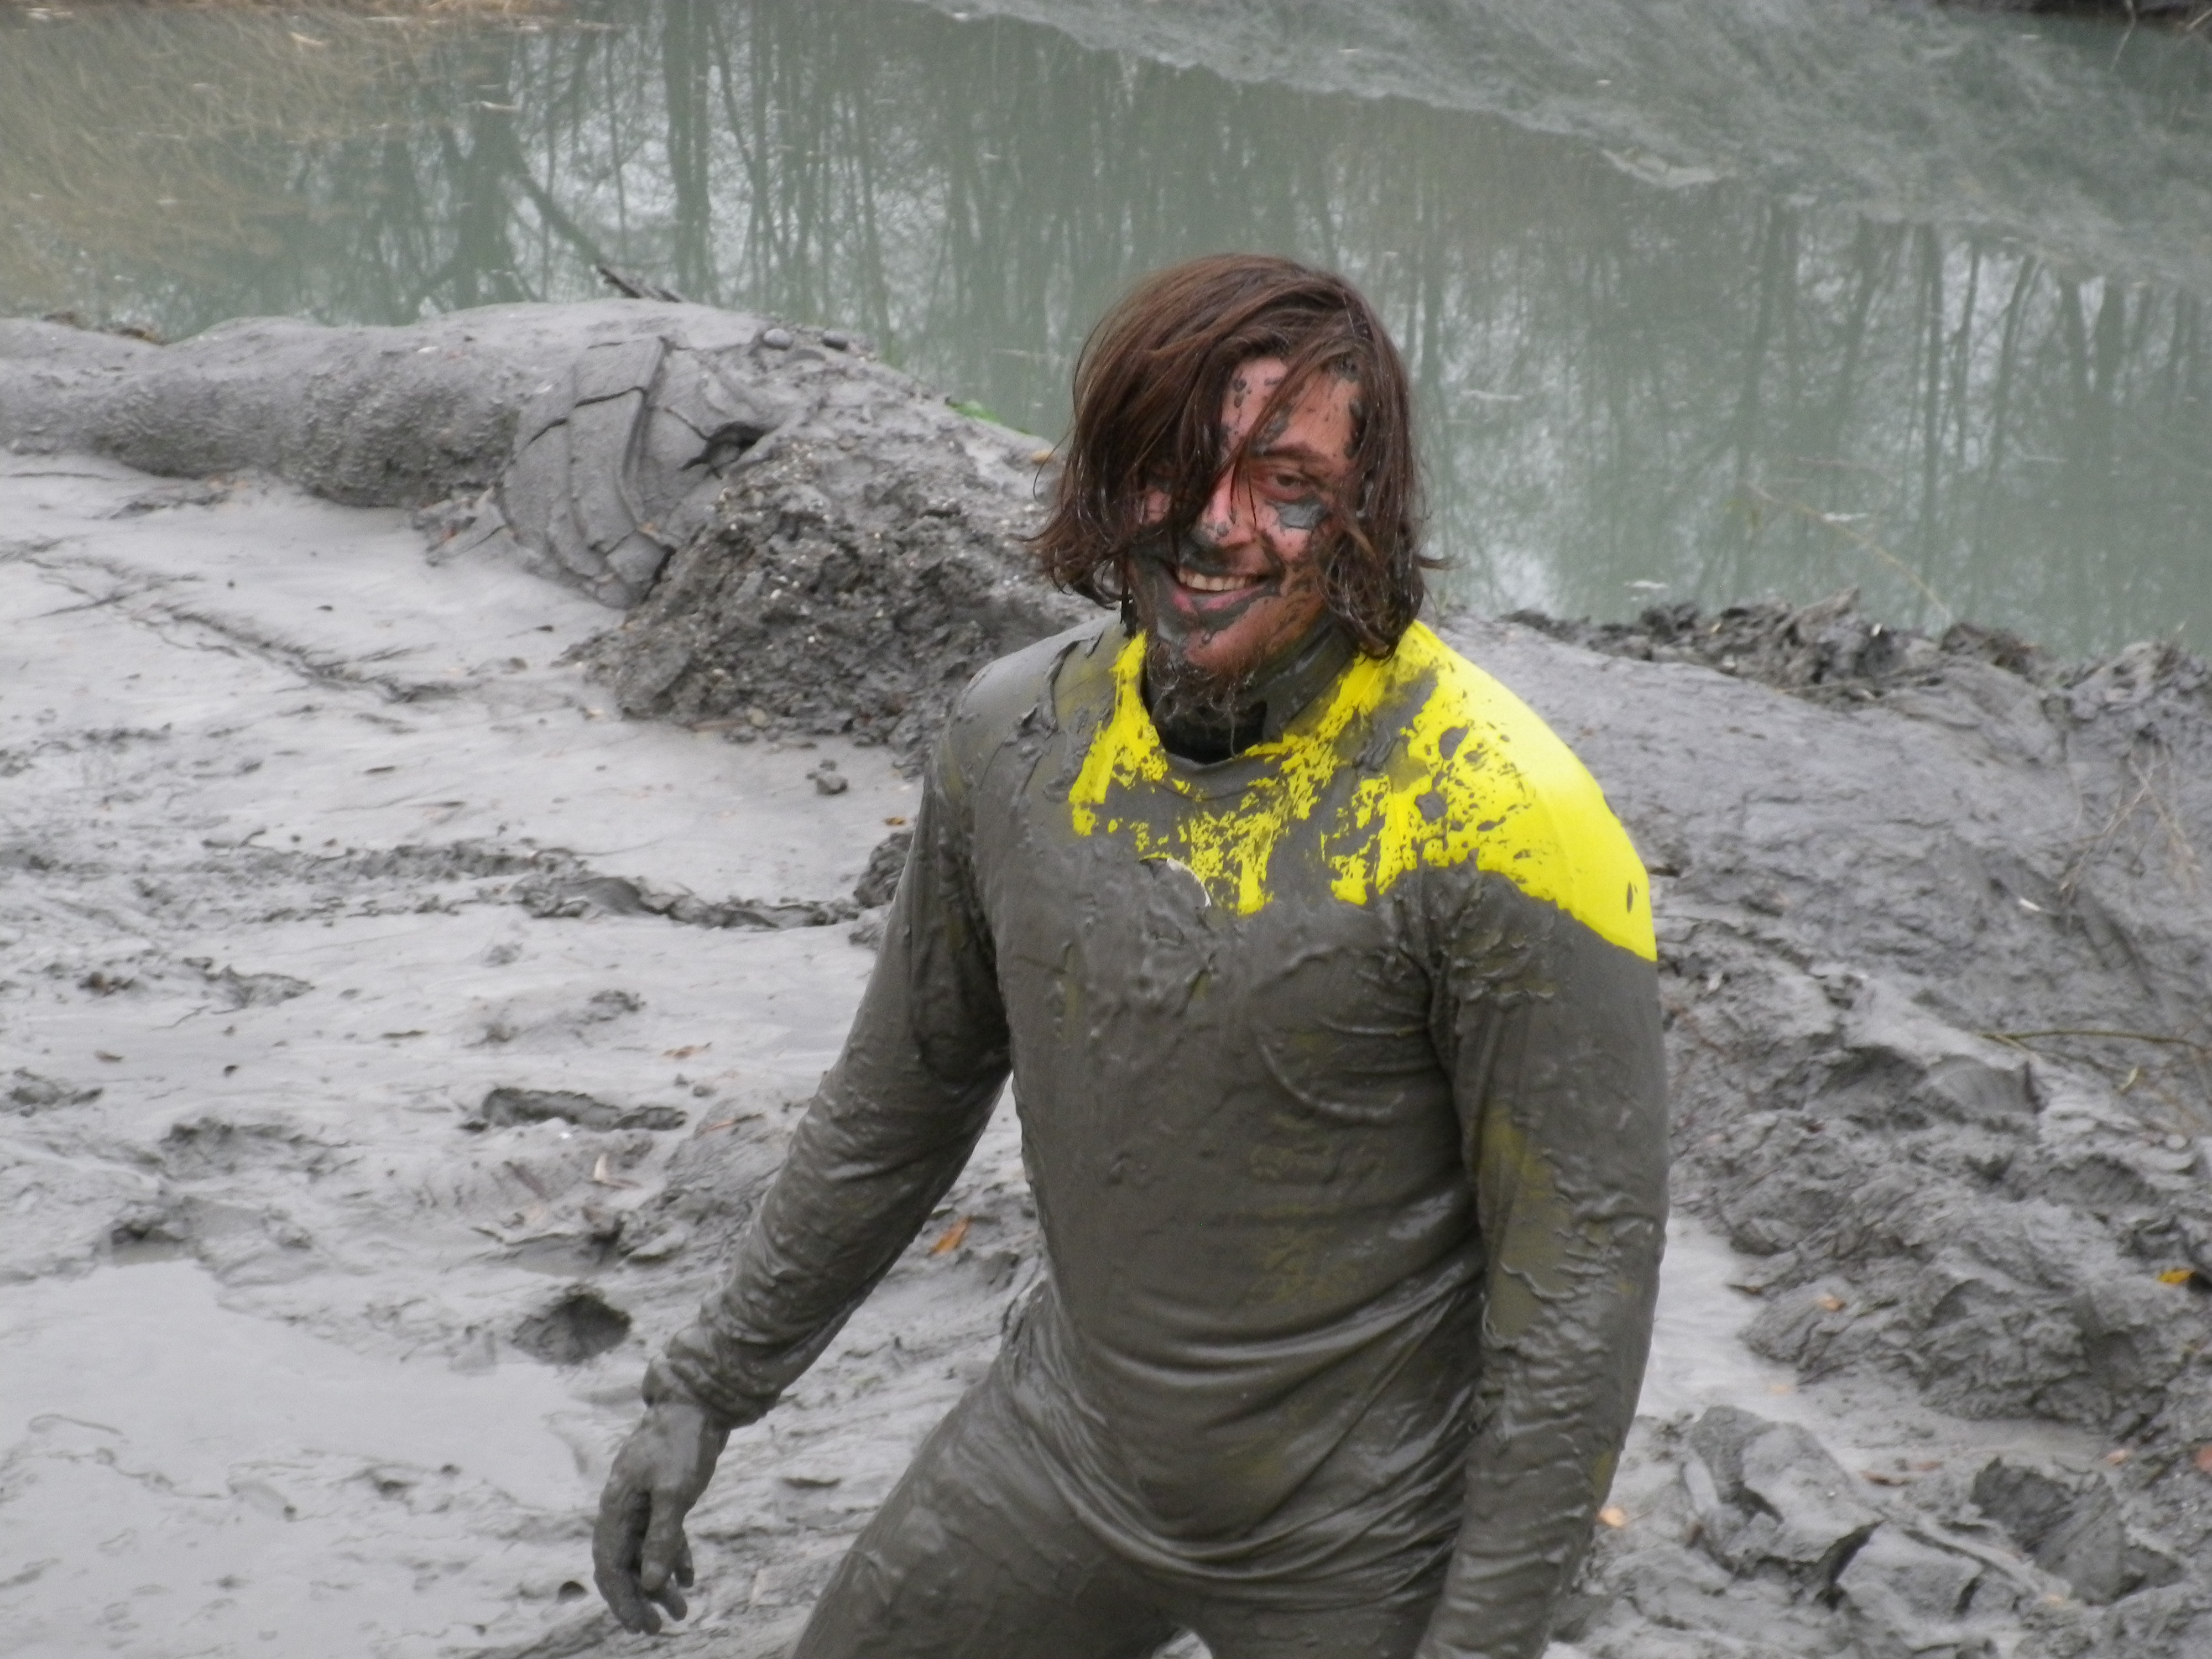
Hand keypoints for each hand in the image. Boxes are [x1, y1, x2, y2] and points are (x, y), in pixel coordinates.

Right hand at [592, 1399, 729, 1633]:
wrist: (699, 1402)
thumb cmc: (682, 1443)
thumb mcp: (675, 1492)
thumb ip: (662, 1536)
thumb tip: (650, 1580)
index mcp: (616, 1507)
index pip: (610, 1565)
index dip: (622, 1600)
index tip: (640, 1626)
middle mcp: (623, 1508)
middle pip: (622, 1565)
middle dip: (638, 1599)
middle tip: (659, 1628)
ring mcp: (642, 1502)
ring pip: (644, 1553)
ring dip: (660, 1583)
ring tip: (683, 1612)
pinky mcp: (663, 1497)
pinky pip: (662, 1537)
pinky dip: (674, 1558)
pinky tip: (688, 1579)